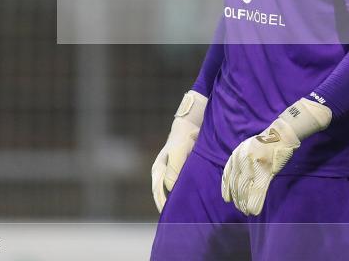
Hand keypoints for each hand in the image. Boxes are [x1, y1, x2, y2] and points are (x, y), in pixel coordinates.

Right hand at [151, 90, 207, 212]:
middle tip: (175, 222)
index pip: (159, 193)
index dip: (164, 205)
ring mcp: (169, 172)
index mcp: (158, 169)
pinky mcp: (178, 171)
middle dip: (167, 208)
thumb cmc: (183, 139)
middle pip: (161, 195)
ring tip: (181, 216)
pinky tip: (187, 202)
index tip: (170, 216)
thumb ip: (173, 170)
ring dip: (174, 202)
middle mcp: (161, 172)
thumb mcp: (178, 153)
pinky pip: (176, 187)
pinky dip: (179, 195)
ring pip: (169, 192)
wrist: (190, 125)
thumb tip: (170, 188)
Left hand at [221, 98, 330, 215]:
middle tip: (240, 208)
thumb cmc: (265, 142)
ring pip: (246, 189)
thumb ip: (240, 161)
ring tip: (246, 211)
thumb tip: (236, 179)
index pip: (228, 175)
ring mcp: (254, 165)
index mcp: (237, 154)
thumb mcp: (247, 148)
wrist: (281, 135)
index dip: (227, 189)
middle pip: (236, 184)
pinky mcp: (266, 171)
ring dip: (245, 203)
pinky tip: (254, 210)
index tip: (227, 199)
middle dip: (237, 199)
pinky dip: (255, 202)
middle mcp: (242, 160)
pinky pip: (258, 190)